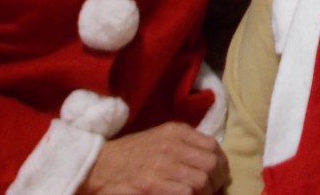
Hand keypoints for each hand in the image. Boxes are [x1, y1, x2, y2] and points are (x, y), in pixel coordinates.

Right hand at [78, 122, 228, 194]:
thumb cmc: (130, 154)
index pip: (213, 146)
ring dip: (204, 193)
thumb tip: (212, 161)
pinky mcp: (153, 186)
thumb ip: (185, 144)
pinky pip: (185, 194)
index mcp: (176, 132)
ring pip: (201, 182)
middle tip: (212, 190)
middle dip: (216, 181)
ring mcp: (162, 167)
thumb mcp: (160, 137)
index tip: (219, 175)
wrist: (98, 166)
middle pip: (211, 165)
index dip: (221, 164)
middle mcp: (172, 146)